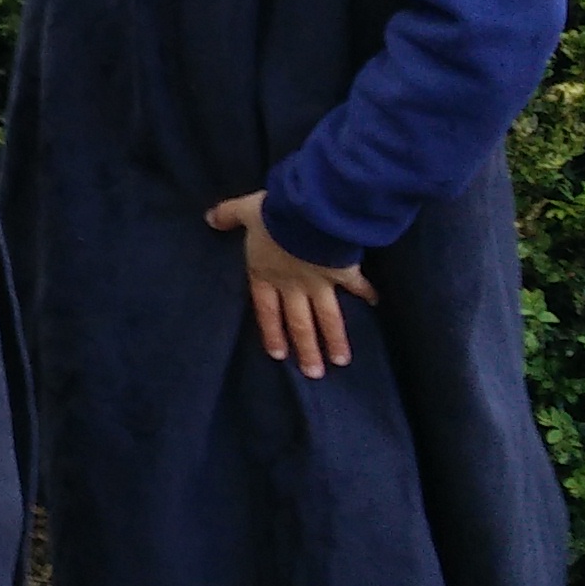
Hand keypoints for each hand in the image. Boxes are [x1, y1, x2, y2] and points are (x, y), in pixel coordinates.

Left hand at [205, 195, 373, 376]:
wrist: (307, 215)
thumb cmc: (272, 216)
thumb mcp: (245, 211)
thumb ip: (228, 215)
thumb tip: (208, 218)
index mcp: (267, 274)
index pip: (267, 311)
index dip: (272, 332)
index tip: (279, 356)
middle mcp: (293, 286)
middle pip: (299, 323)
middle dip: (306, 349)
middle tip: (313, 373)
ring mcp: (319, 283)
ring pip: (328, 317)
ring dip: (335, 339)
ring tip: (341, 361)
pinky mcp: (343, 272)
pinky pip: (356, 284)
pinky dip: (366, 292)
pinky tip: (376, 302)